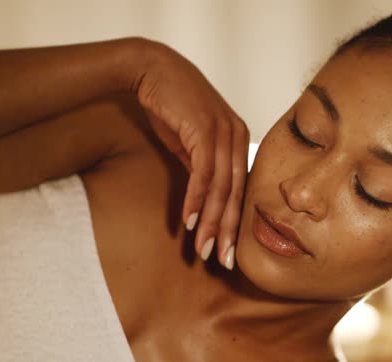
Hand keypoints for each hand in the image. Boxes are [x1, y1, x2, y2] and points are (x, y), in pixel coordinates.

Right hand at [136, 41, 248, 269]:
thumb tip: (204, 199)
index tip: (225, 250)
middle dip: (227, 232)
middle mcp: (238, 138)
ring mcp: (224, 133)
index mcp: (238, 143)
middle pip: (235, 195)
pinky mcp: (205, 130)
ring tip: (203, 250)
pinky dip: (196, 200)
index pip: (238, 191)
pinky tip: (189, 222)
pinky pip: (202, 173)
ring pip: (221, 189)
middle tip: (222, 261)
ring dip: (210, 222)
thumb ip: (201, 170)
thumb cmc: (173, 107)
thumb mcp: (190, 145)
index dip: (232, 224)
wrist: (152, 70)